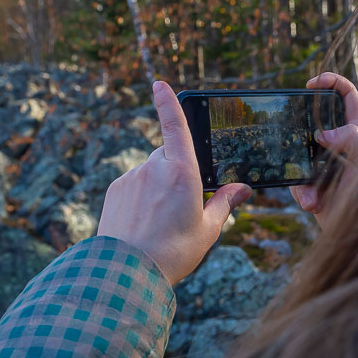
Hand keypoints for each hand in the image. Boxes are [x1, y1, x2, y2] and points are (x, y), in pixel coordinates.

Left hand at [97, 80, 252, 284]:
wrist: (127, 272)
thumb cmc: (174, 252)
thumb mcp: (207, 229)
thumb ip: (224, 203)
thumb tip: (242, 188)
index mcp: (182, 172)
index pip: (175, 126)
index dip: (168, 103)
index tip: (159, 84)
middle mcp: (153, 167)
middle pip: (168, 155)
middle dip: (177, 170)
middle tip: (183, 206)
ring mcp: (131, 178)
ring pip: (150, 172)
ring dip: (158, 187)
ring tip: (161, 223)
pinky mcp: (115, 191)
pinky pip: (133, 185)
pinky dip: (140, 197)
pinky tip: (143, 224)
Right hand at [290, 72, 357, 221]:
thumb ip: (353, 139)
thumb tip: (322, 135)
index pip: (346, 96)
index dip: (330, 82)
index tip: (311, 84)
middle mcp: (340, 144)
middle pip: (314, 121)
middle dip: (300, 126)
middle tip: (291, 130)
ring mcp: (324, 165)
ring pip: (299, 153)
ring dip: (302, 174)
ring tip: (314, 194)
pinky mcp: (313, 185)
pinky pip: (296, 181)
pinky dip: (302, 193)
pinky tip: (313, 204)